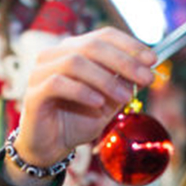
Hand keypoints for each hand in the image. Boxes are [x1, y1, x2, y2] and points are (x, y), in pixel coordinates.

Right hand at [11, 27, 155, 170]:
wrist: (50, 149)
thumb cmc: (76, 123)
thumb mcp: (107, 104)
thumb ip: (121, 86)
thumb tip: (145, 70)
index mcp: (74, 51)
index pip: (103, 36)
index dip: (129, 45)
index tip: (152, 60)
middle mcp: (55, 56)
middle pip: (92, 46)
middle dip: (124, 62)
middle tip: (146, 79)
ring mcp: (41, 72)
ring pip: (75, 62)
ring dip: (105, 79)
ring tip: (125, 98)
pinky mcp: (33, 93)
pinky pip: (58, 83)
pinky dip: (82, 92)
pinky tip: (98, 103)